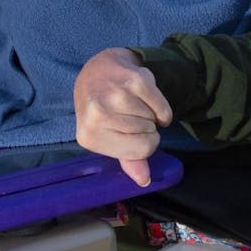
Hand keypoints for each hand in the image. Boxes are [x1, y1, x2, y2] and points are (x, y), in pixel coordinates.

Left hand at [73, 48, 173, 186]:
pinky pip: (161, 105)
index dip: (144, 145)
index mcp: (89, 136)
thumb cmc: (100, 108)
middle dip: (145, 128)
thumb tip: (145, 181)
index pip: (139, 152)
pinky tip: (146, 99)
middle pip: (148, 135)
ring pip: (153, 120)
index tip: (133, 134)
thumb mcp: (106, 136)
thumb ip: (128, 159)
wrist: (98, 69)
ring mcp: (116, 95)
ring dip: (150, 115)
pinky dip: (160, 106)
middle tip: (129, 115)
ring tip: (134, 105)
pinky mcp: (134, 79)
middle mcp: (98, 114)